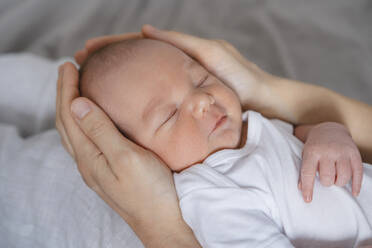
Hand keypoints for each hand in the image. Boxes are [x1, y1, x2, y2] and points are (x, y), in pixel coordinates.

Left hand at [56, 62, 197, 246]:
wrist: (164, 221)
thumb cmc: (150, 190)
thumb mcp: (125, 157)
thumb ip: (100, 131)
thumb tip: (77, 103)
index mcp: (89, 156)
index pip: (69, 115)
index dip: (67, 88)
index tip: (70, 65)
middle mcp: (88, 162)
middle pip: (67, 123)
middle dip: (64, 94)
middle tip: (68, 71)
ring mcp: (98, 168)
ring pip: (75, 133)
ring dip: (72, 108)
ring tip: (75, 90)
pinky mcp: (110, 171)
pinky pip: (88, 140)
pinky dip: (84, 122)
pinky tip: (93, 120)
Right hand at [75, 25, 275, 114]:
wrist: (263, 103)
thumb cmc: (242, 78)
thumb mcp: (211, 55)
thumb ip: (180, 44)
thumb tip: (146, 31)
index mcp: (181, 52)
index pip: (139, 45)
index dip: (113, 45)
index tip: (89, 48)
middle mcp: (176, 66)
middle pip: (136, 60)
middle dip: (108, 60)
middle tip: (81, 63)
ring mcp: (178, 85)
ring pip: (142, 77)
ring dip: (118, 76)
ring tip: (93, 79)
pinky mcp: (184, 102)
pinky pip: (155, 95)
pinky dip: (136, 93)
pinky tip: (122, 99)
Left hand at [298, 122, 362, 201]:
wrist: (329, 129)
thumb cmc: (315, 146)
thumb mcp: (305, 154)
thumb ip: (304, 170)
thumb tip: (301, 189)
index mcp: (312, 151)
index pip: (308, 173)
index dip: (308, 188)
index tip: (307, 200)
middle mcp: (327, 151)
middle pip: (327, 177)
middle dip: (326, 182)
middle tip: (326, 179)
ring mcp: (342, 152)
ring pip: (343, 177)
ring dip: (339, 182)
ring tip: (335, 179)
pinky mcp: (354, 153)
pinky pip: (357, 172)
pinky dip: (356, 184)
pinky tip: (353, 192)